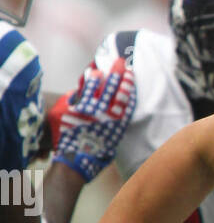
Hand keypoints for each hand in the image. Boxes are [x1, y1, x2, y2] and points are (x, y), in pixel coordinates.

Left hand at [50, 58, 136, 182]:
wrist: (77, 161)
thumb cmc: (98, 156)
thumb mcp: (114, 140)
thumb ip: (117, 125)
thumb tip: (118, 114)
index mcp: (117, 120)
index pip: (124, 96)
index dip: (127, 83)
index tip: (129, 73)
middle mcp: (103, 112)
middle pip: (111, 87)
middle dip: (116, 73)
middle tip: (119, 61)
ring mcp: (87, 109)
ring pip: (94, 87)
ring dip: (98, 76)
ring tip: (99, 68)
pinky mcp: (74, 110)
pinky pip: (79, 92)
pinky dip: (83, 84)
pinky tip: (85, 78)